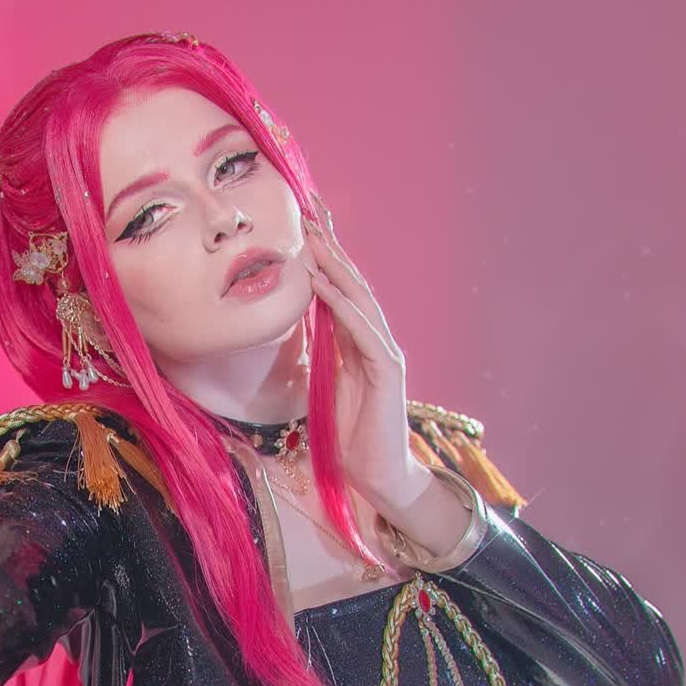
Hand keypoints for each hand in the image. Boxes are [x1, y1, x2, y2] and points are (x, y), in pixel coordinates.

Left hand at [301, 195, 426, 515]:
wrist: (377, 475)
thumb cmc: (351, 434)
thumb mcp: (326, 383)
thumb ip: (319, 352)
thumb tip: (296, 324)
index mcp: (357, 341)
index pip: (339, 289)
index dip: (323, 255)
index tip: (302, 224)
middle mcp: (374, 339)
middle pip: (351, 283)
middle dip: (330, 246)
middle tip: (310, 210)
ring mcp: (385, 353)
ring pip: (359, 300)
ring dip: (336, 267)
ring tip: (314, 237)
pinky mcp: (388, 371)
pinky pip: (364, 331)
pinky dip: (344, 306)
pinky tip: (326, 286)